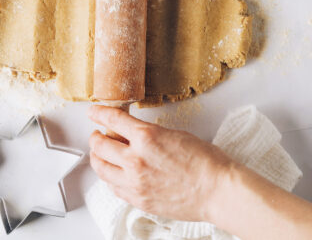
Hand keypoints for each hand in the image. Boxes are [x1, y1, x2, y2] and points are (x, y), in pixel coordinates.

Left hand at [88, 105, 234, 221]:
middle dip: (95, 136)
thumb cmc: (205, 162)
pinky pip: (113, 186)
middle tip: (97, 134)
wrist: (218, 191)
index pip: (112, 119)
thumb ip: (148, 134)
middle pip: (99, 145)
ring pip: (100, 168)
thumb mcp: (174, 135)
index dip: (98, 113)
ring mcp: (134, 182)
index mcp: (146, 137)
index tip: (93, 112)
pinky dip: (109, 177)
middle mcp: (135, 159)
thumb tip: (131, 133)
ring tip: (101, 154)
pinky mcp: (138, 199)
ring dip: (97, 157)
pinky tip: (114, 173)